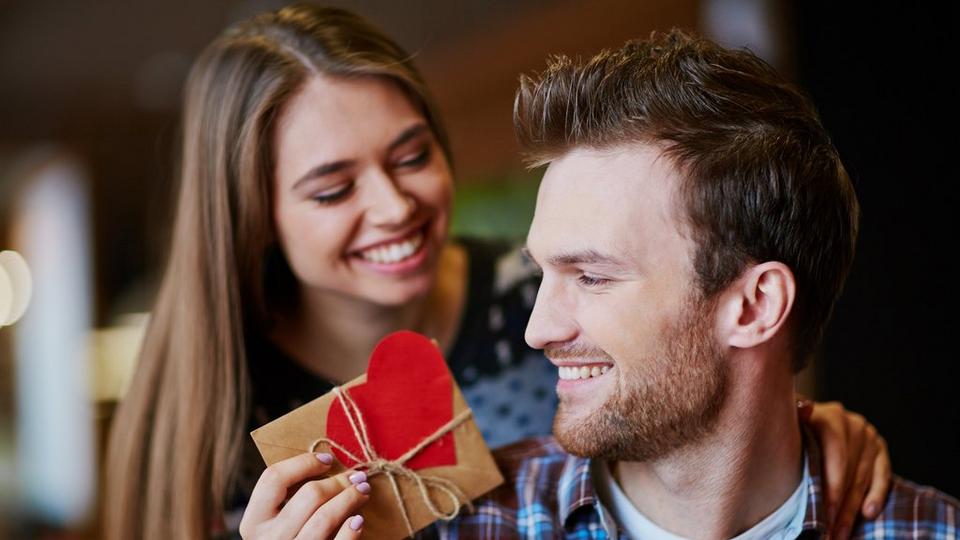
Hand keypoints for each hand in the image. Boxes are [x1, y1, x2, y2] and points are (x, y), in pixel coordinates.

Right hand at [239, 452, 369, 538]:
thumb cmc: (286, 536)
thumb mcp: (275, 519)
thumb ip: (289, 496)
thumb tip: (327, 462)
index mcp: (254, 521)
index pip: (274, 478)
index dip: (304, 463)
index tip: (327, 459)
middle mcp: (269, 538)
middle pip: (309, 495)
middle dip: (338, 481)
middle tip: (356, 476)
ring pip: (325, 517)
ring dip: (349, 499)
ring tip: (362, 490)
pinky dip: (350, 530)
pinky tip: (358, 519)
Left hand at [799, 399, 891, 538]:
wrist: (808, 420)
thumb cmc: (793, 430)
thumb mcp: (790, 424)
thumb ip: (796, 419)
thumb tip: (804, 409)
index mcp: (828, 415)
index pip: (835, 453)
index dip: (831, 484)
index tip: (824, 512)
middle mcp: (852, 423)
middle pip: (849, 471)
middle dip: (839, 504)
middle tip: (830, 531)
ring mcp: (868, 435)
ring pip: (862, 477)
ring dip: (853, 508)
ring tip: (842, 532)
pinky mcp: (880, 447)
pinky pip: (882, 475)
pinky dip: (876, 495)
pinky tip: (868, 513)